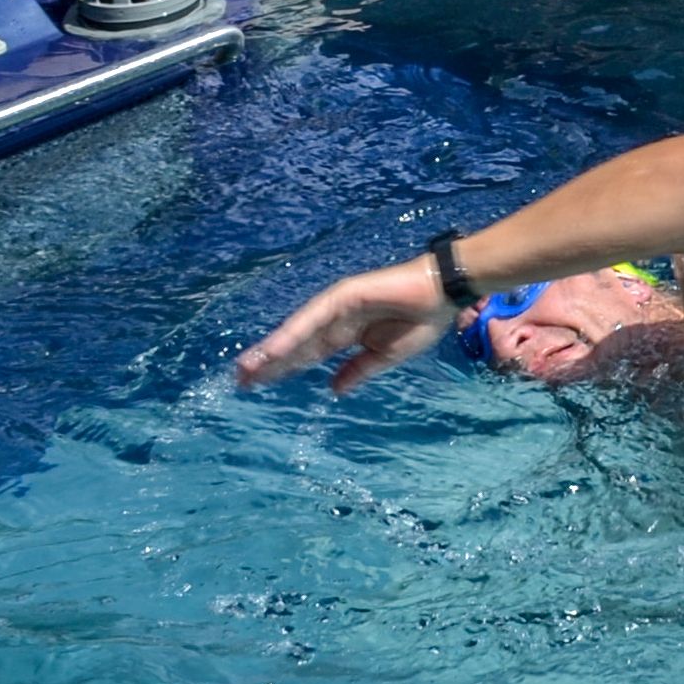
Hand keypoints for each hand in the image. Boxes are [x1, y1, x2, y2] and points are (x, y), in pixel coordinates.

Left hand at [236, 255, 455, 395]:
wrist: (443, 293)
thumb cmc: (421, 321)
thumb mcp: (385, 357)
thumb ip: (358, 371)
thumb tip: (334, 390)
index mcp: (345, 335)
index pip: (306, 355)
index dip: (283, 369)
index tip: (257, 386)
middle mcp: (333, 321)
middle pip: (294, 346)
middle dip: (268, 363)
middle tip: (239, 381)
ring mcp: (335, 307)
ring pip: (296, 333)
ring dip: (271, 350)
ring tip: (245, 368)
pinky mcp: (341, 296)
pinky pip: (311, 320)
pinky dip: (291, 336)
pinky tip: (272, 351)